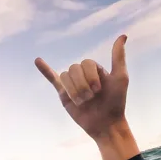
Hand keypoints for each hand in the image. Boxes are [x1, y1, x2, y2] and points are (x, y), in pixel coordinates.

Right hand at [35, 35, 140, 159]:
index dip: (91, 76)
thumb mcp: (120, 77)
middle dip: (82, 84)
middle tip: (91, 98)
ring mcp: (72, 84)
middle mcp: (83, 74)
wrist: (105, 124)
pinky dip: (44, 70)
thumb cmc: (115, 102)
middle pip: (74, 69)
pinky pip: (52, 78)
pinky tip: (37, 60)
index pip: (86, 63)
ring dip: (74, 90)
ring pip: (65, 76)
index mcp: (95, 69)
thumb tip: (123, 35)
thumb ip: (118, 56)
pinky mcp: (63, 94)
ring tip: (82, 102)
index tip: (100, 90)